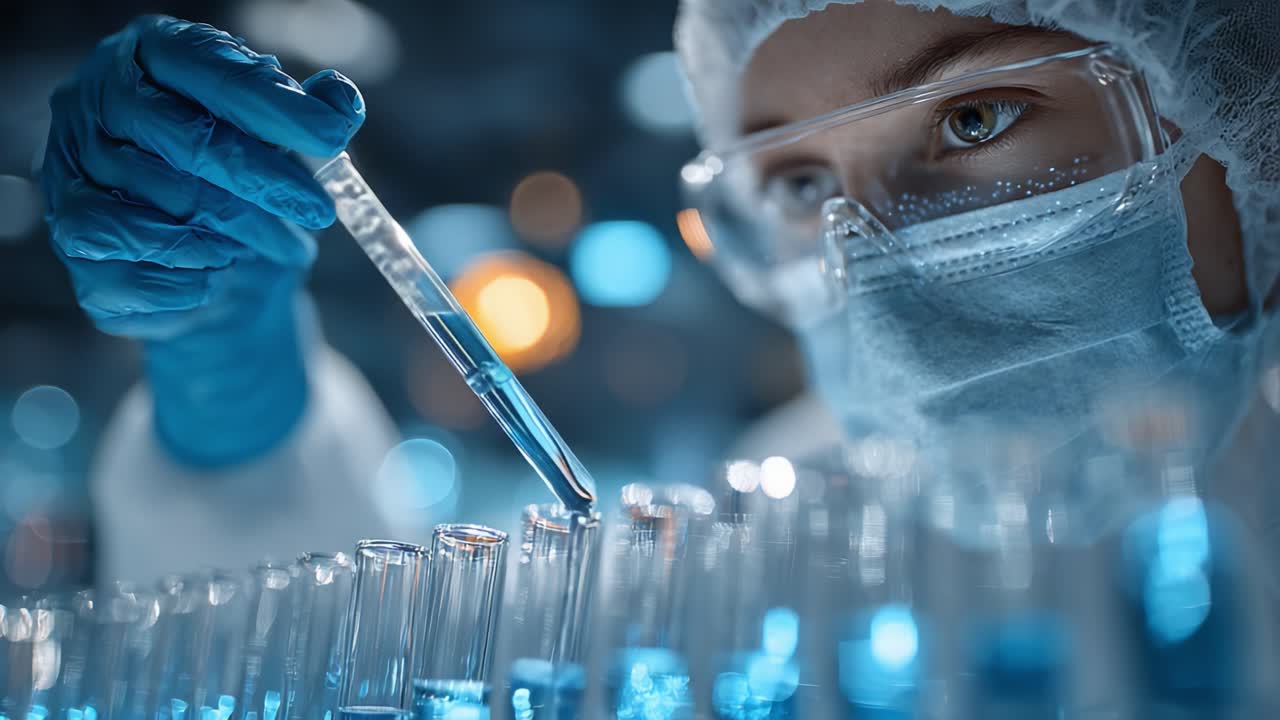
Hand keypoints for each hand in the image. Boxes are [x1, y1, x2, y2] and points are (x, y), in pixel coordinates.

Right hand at [42, 15, 365, 464]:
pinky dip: (191, 277)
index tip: (331, 137)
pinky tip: (220, 272)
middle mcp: (94, 102)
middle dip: (264, 181)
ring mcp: (71, 169)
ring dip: (235, 234)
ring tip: (275, 244)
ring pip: (162, 206)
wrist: (223, 270)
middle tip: (318, 210)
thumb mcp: (292, 144)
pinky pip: (135, 266)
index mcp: (149, 54)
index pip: (207, 67)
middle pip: (186, 141)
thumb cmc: (252, 186)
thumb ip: (318, 115)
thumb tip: (340, 104)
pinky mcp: (73, 240)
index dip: (273, 104)